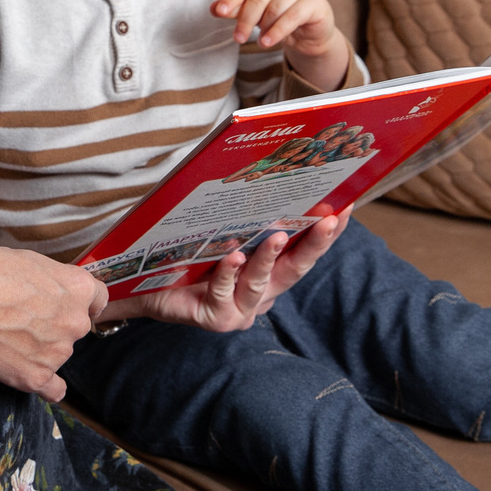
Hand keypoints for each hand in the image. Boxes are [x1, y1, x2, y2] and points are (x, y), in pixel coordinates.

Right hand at [0, 244, 109, 402]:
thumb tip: (52, 288)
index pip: (98, 298)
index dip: (83, 301)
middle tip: (23, 317)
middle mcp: (75, 323)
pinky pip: (53, 389)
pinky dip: (45, 384)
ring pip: (58, 353)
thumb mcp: (29, 260)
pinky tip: (34, 376)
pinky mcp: (35, 377)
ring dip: (41, 348)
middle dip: (56, 323)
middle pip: (75, 327)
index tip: (70, 304)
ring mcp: (57, 353)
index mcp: (78, 288)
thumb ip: (52, 279)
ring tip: (7, 336)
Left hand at [115, 214, 349, 333]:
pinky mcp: (216, 319)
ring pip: (261, 282)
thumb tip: (266, 171)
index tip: (345, 206)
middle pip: (295, 268)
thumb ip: (244, 217)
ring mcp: (240, 309)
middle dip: (315, 243)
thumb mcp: (220, 232)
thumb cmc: (186, 256)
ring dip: (270, 257)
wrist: (144, 287)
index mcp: (268, 273)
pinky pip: (224, 293)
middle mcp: (261, 294)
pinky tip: (233, 255)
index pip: (304, 251)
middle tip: (329, 218)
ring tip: (277, 234)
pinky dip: (229, 273)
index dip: (327, 232)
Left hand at [215, 0, 350, 90]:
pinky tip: (268, 43)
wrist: (311, 34)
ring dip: (264, 28)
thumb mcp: (257, 15)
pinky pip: (293, 16)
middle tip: (237, 37)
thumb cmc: (280, 19)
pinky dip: (278, 31)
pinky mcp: (315, 2)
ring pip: (276, 7)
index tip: (219, 12)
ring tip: (259, 43)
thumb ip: (237, 9)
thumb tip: (213, 8)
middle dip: (245, 18)